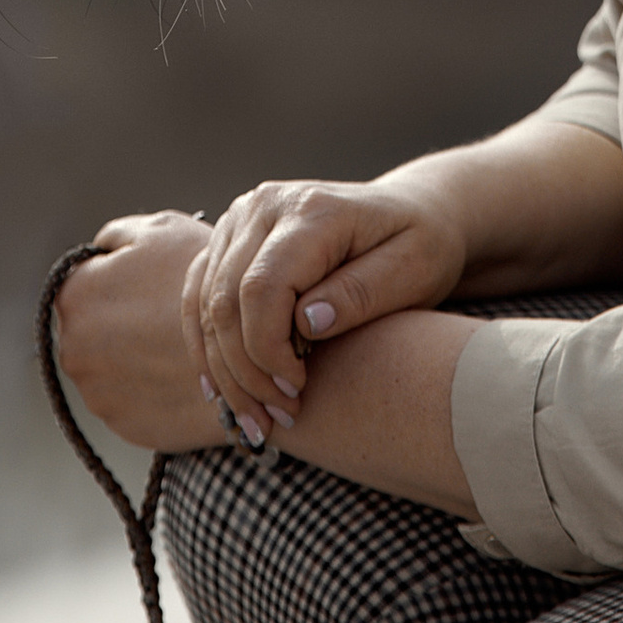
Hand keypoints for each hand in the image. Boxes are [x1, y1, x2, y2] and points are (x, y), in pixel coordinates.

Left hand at [53, 212, 227, 453]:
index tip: (150, 283)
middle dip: (122, 320)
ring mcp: (97, 393)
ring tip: (174, 344)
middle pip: (93, 328)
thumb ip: (115, 236)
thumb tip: (96, 249)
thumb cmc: (205, 284)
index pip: (85, 281)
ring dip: (133, 357)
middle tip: (164, 313)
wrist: (248, 354)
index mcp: (76, 296)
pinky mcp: (122, 425)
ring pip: (110, 367)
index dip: (122, 278)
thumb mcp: (162, 230)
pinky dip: (148, 389)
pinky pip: (131, 400)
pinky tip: (176, 372)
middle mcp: (73, 349)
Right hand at [182, 178, 466, 442]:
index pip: (262, 287)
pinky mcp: (231, 235)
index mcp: (312, 210)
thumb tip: (306, 323)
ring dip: (223, 369)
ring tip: (256, 417)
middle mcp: (267, 204)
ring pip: (205, 303)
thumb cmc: (423, 244)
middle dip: (244, 371)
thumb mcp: (415, 269)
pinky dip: (206, 345)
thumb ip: (361, 293)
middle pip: (225, 300)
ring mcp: (243, 217)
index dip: (268, 350)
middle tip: (278, 418)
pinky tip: (221, 388)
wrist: (415, 210)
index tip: (298, 390)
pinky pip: (199, 294)